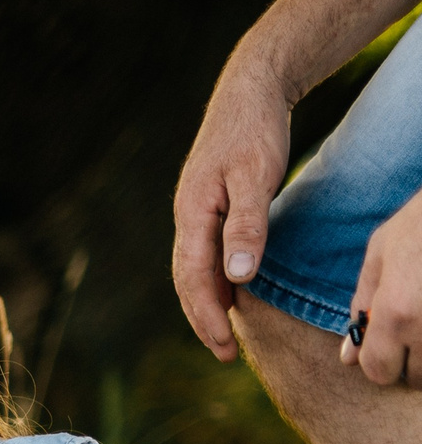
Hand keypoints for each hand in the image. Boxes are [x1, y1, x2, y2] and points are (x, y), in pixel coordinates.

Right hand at [172, 58, 293, 360]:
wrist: (249, 89)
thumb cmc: (255, 130)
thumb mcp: (256, 178)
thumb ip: (247, 228)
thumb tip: (237, 278)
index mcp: (191, 214)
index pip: (192, 279)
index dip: (206, 316)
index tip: (224, 346)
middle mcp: (186, 217)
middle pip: (187, 281)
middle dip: (204, 320)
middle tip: (225, 354)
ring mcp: (194, 212)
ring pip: (194, 270)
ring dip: (207, 302)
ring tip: (226, 332)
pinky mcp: (207, 206)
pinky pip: (205, 253)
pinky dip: (215, 279)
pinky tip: (232, 290)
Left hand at [341, 189, 421, 385]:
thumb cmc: (421, 222)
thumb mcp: (380, 255)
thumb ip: (362, 307)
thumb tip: (348, 357)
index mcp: (397, 314)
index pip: (379, 372)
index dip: (380, 362)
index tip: (386, 346)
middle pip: (417, 378)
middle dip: (412, 362)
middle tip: (414, 328)